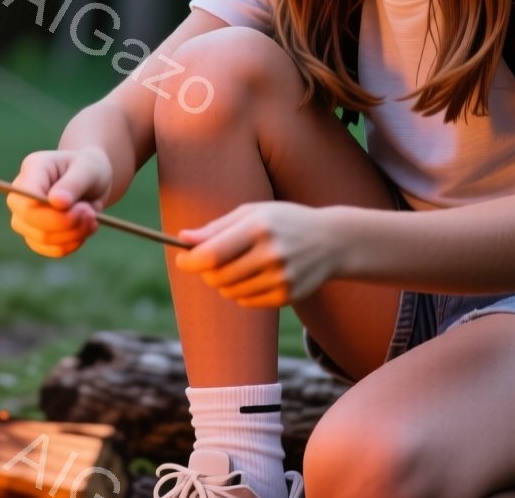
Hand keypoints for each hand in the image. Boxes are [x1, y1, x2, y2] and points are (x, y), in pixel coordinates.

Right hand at [6, 148, 113, 257]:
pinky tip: (85, 228)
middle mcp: (20, 195)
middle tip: (92, 214)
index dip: (53, 214)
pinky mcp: (34, 235)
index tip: (84, 209)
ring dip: (74, 234)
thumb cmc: (88, 168)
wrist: (91, 180)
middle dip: (67, 224)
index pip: (27, 201)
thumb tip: (57, 203)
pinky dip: (73, 243)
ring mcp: (23, 218)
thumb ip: (72, 184)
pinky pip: (51, 250)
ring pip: (42, 239)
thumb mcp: (87, 168)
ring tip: (93, 217)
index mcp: (31, 170)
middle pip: (31, 222)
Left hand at [174, 202, 340, 307]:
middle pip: (217, 276)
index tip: (182, 260)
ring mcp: (281, 278)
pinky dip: (242, 292)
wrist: (332, 241)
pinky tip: (256, 276)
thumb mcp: (252, 212)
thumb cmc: (284, 221)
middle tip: (210, 261)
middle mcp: (272, 254)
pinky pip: (247, 302)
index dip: (190, 261)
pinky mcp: (287, 296)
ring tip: (238, 265)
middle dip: (206, 271)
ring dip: (224, 282)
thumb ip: (216, 227)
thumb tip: (183, 238)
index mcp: (259, 227)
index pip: (212, 254)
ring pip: (230, 292)